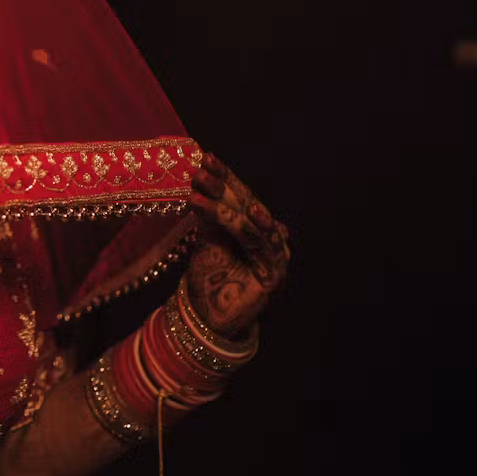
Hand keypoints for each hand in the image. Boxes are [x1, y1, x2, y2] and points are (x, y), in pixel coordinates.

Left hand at [183, 153, 289, 337]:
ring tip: (202, 188)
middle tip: (202, 168)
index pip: (240, 196)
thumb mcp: (206, 238)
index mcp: (254, 227)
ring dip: (225, 204)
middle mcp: (269, 237)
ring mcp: (275, 256)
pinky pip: (258, 244)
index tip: (205, 158)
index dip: (225, 177)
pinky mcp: (274, 274)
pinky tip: (233, 214)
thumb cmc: (209, 276)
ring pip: (252, 221)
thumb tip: (201, 179)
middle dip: (224, 185)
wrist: (208, 317)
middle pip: (248, 204)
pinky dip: (244, 227)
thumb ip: (208, 214)